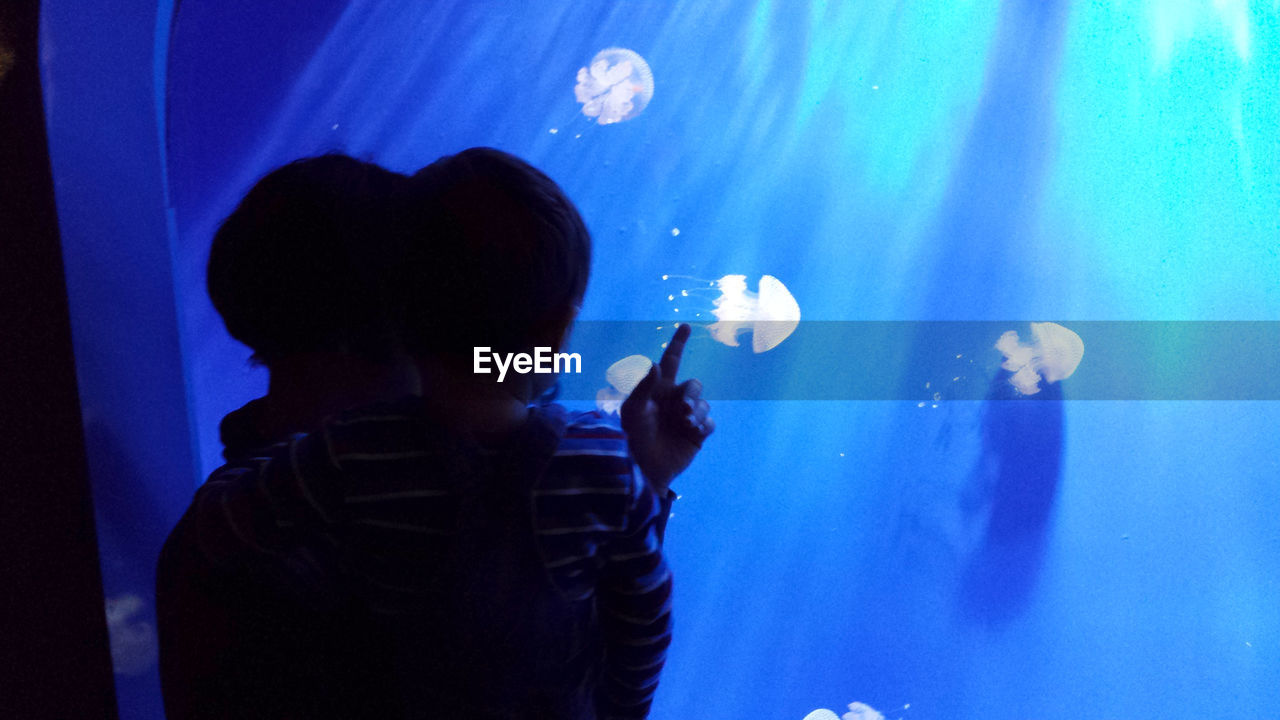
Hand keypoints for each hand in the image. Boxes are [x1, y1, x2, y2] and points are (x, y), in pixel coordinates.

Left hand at [620, 324, 713, 493]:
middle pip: (694, 385)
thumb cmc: (632, 436)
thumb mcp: (633, 411)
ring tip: (685, 424)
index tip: (685, 326)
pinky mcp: (697, 434)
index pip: (671, 362)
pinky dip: (703, 426)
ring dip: (696, 412)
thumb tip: (654, 363)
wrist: (643, 467)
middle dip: (691, 394)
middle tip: (683, 409)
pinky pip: (710, 423)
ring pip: (704, 404)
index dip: (678, 343)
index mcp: (658, 390)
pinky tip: (693, 433)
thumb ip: (644, 387)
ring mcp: (687, 417)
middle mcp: (675, 400)